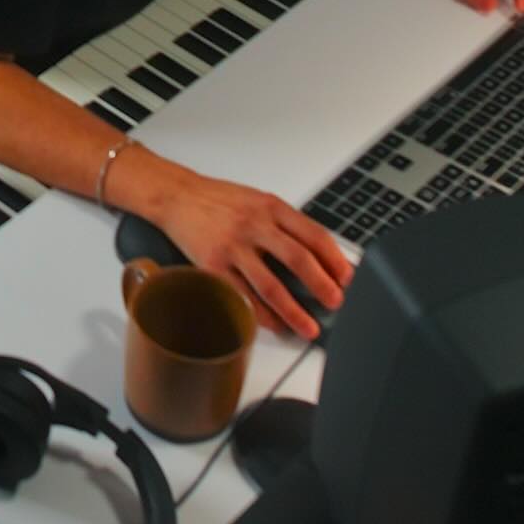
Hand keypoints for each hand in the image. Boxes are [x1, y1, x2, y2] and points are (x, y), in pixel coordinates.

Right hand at [140, 162, 353, 343]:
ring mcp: (233, 247)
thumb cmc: (218, 200)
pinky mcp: (212, 266)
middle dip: (321, 286)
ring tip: (308, 327)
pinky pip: (241, 296)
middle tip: (335, 304)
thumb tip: (317, 254)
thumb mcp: (259, 201)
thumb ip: (286, 223)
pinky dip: (259, 315)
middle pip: (297, 259)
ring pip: (270, 285)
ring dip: (294, 311)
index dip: (335, 259)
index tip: (347, 278)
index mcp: (271, 207)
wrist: (177, 196)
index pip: (314, 234)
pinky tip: (272, 324)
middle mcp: (254, 225)